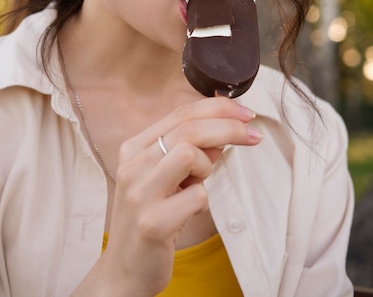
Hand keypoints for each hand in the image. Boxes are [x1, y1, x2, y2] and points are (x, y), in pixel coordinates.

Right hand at [76, 97, 261, 296]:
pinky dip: (202, 201)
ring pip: (188, 154)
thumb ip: (188, 151)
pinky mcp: (152, 223)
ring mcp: (139, 193)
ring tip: (197, 184)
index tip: (245, 114)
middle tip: (253, 136)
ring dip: (206, 167)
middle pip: (188, 129)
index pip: (180, 113)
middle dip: (228, 127)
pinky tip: (188, 212)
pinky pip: (197, 197)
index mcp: (134, 148)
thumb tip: (224, 131)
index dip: (217, 108)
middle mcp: (132, 166)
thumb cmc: (151, 217)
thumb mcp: (165, 178)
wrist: (125, 270)